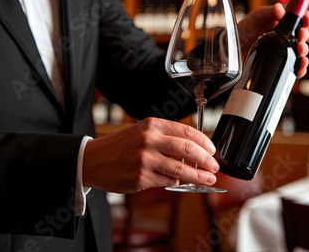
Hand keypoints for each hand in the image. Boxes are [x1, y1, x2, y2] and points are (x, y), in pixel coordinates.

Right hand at [83, 117, 218, 192]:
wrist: (93, 160)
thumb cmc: (121, 146)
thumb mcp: (142, 132)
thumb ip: (166, 138)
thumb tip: (194, 150)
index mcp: (152, 125)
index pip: (186, 131)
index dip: (204, 142)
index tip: (212, 150)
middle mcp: (149, 140)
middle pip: (187, 150)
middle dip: (206, 160)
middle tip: (214, 167)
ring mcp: (145, 160)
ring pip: (181, 170)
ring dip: (199, 176)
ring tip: (208, 179)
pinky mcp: (141, 178)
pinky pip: (168, 182)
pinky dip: (179, 183)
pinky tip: (182, 182)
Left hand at [237, 3, 308, 78]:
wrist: (230, 50)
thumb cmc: (242, 31)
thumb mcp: (254, 19)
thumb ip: (267, 12)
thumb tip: (280, 9)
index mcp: (280, 23)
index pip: (299, 19)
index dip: (306, 19)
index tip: (307, 20)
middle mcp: (283, 37)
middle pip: (301, 36)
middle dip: (305, 36)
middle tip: (301, 38)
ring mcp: (280, 51)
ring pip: (299, 52)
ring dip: (304, 52)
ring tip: (300, 52)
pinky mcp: (277, 64)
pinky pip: (292, 67)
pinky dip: (300, 68)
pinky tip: (300, 67)